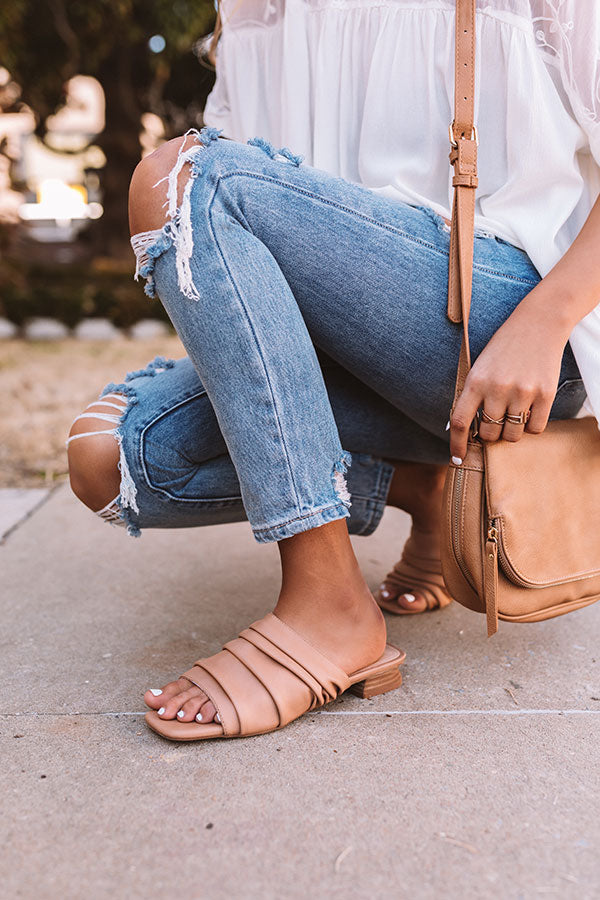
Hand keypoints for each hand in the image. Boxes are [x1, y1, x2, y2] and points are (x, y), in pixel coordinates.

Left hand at [449, 292, 570, 460]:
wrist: (538, 323)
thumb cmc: (504, 347)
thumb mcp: (480, 367)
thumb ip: (471, 395)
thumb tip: (460, 429)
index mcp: (475, 381)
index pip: (461, 422)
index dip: (457, 445)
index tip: (456, 458)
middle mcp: (497, 389)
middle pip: (490, 435)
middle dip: (491, 435)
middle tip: (496, 422)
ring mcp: (522, 392)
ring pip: (512, 435)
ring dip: (511, 432)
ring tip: (514, 414)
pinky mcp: (545, 394)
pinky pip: (536, 428)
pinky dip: (532, 426)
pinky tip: (530, 410)